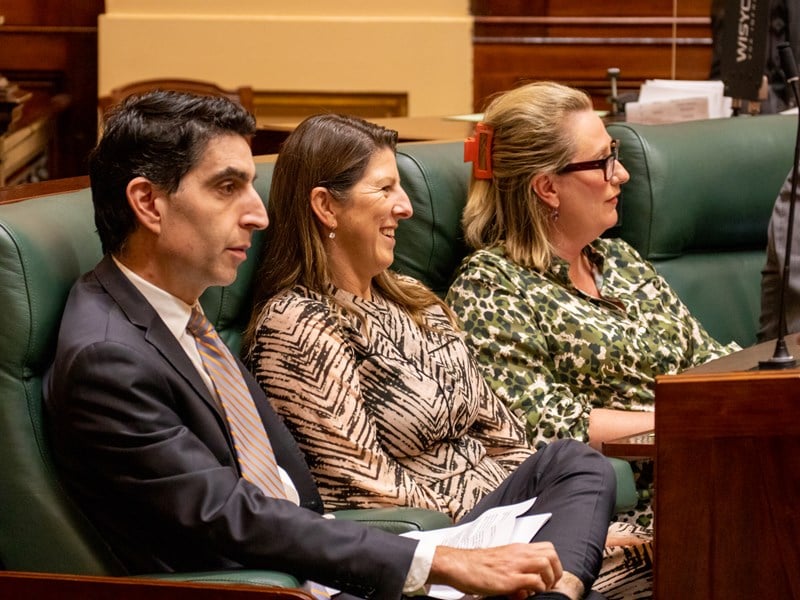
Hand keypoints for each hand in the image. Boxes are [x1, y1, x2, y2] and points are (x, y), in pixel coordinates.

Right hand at [427, 542, 562, 596]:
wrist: (459, 565)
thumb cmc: (475, 565)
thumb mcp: (500, 562)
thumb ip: (515, 568)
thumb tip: (526, 585)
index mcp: (517, 549)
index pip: (547, 548)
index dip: (553, 563)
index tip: (548, 577)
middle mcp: (518, 554)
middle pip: (551, 553)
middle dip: (556, 571)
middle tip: (548, 584)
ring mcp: (515, 565)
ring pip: (546, 564)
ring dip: (548, 580)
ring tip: (539, 590)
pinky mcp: (510, 579)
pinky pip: (535, 581)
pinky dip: (536, 589)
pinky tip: (526, 594)